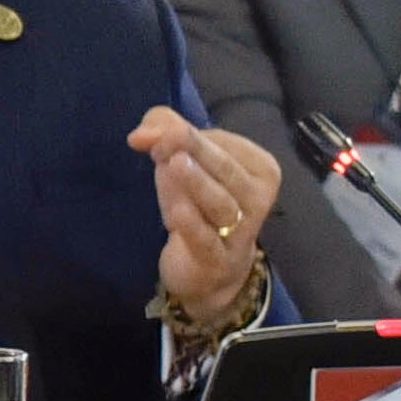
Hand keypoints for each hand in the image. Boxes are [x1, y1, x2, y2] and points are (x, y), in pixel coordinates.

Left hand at [135, 107, 283, 332]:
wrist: (208, 269)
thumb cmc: (198, 205)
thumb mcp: (184, 161)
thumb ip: (163, 130)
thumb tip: (140, 134)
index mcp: (260, 168)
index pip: (223, 143)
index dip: (188, 134)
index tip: (157, 138)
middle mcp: (258, 198)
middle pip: (226, 169)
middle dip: (195, 150)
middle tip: (164, 141)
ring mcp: (242, 232)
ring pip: (220, 203)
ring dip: (197, 183)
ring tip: (175, 164)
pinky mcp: (218, 261)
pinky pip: (207, 240)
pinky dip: (193, 225)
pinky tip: (177, 212)